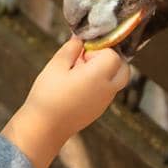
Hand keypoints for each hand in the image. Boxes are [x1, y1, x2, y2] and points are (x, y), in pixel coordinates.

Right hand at [1, 38, 129, 167]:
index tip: (81, 53)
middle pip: (123, 67)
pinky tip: (78, 85)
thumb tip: (80, 39)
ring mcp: (105, 101)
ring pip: (117, 79)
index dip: (98, 49)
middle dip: (108, 58)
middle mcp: (107, 89)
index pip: (113, 54)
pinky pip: (108, 90)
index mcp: (99, 76)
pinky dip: (100, 83)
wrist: (44, 128)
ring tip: (79, 73)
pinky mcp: (99, 109)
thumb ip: (71, 49)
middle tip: (85, 60)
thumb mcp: (56, 66)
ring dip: (104, 70)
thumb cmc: (48, 96)